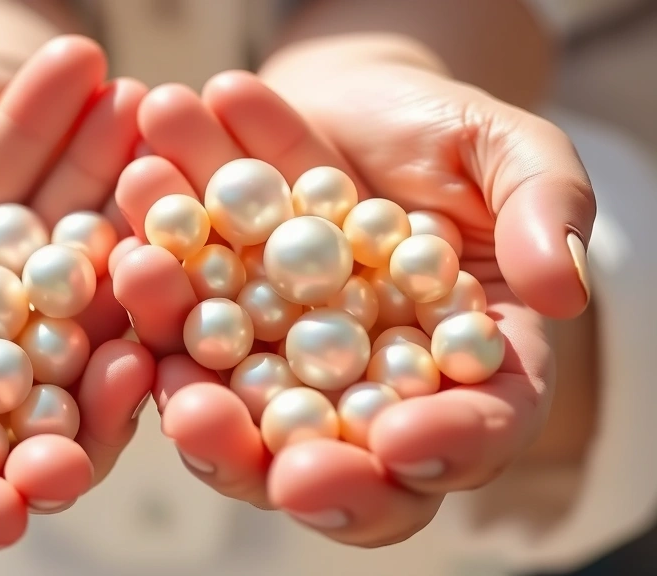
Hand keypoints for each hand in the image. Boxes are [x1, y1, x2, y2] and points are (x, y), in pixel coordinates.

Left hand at [113, 57, 593, 546]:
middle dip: (261, 456)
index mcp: (460, 368)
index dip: (444, 451)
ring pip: (228, 402)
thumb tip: (557, 291)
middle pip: (326, 460)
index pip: (472, 434)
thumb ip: (544, 210)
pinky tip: (134, 241)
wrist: (350, 94)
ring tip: (146, 276)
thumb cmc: (442, 129)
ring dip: (177, 353)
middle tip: (208, 423)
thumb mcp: (509, 151)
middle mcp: (363, 388)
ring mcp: (277, 365)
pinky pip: (173, 326)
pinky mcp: (210, 321)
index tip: (399, 444)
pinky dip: (152, 286)